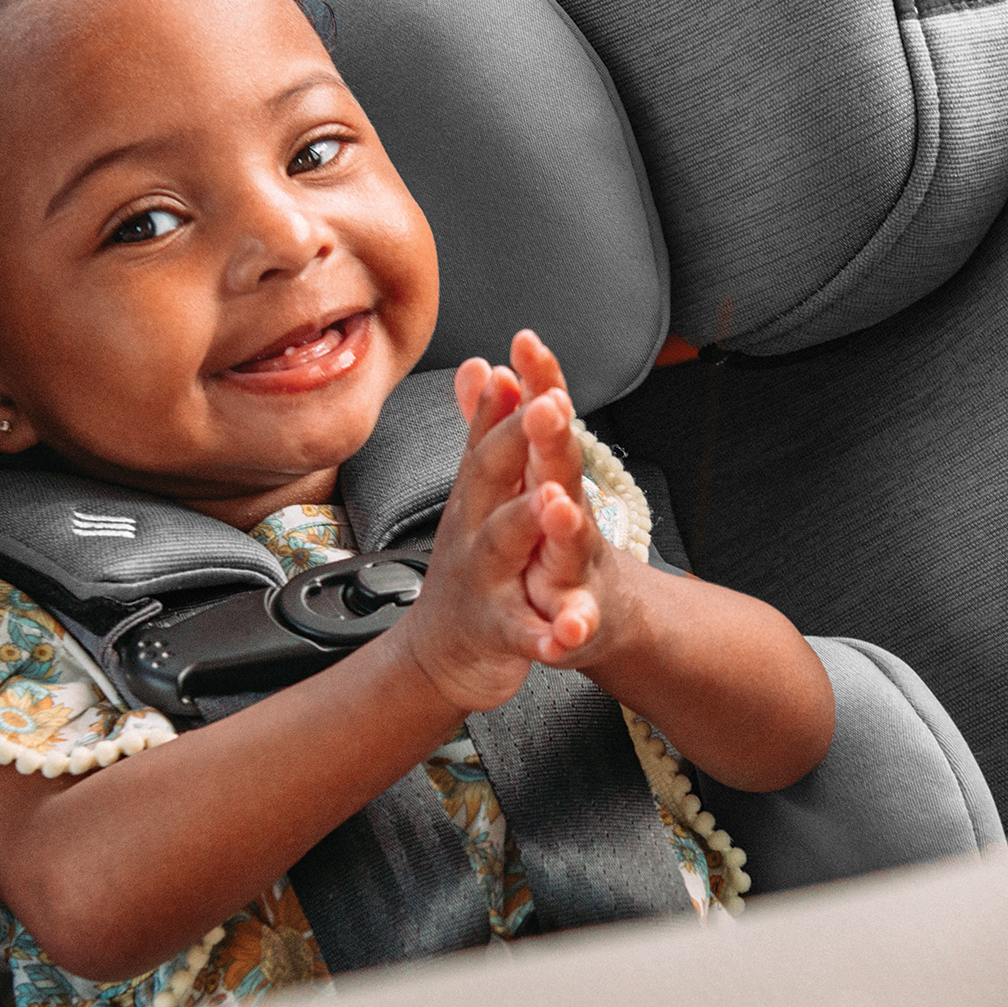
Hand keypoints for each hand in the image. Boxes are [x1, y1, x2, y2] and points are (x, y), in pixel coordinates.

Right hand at [386, 357, 562, 713]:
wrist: (440, 654)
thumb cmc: (470, 565)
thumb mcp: (475, 494)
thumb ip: (482, 428)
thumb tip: (480, 366)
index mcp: (480, 494)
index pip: (493, 431)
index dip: (510, 393)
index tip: (523, 352)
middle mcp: (477, 528)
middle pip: (494, 474)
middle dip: (519, 438)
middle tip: (548, 405)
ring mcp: (488, 580)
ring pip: (507, 544)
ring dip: (529, 520)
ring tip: (556, 502)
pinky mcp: (505, 633)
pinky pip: (527, 633)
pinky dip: (549, 634)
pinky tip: (567, 633)